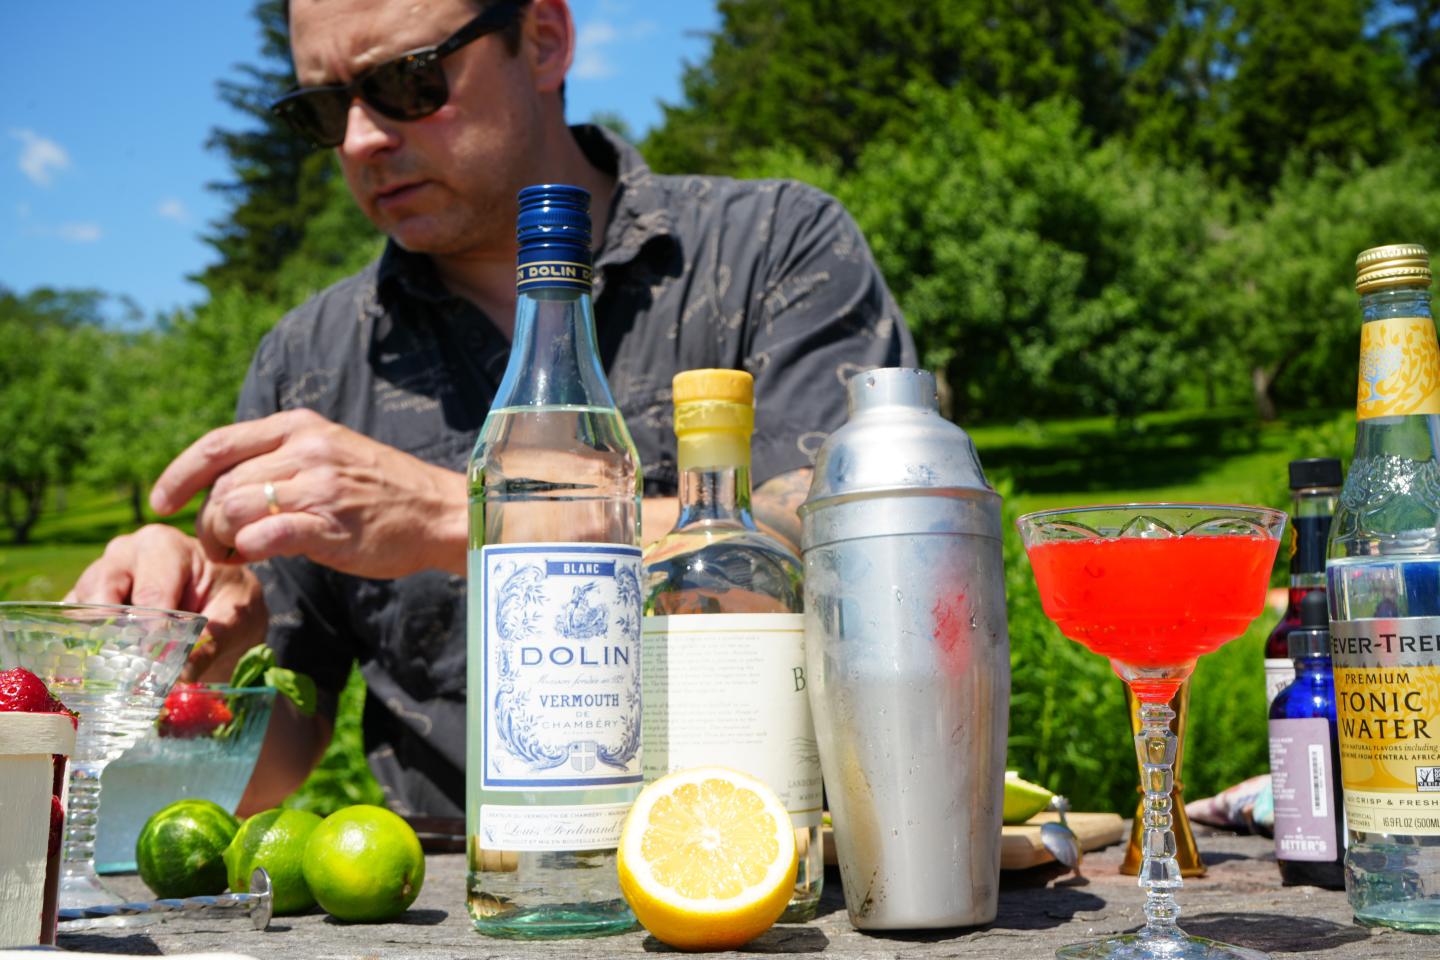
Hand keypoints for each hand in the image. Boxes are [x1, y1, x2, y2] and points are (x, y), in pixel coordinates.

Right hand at [65, 524, 267, 680]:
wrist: (221, 605)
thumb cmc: (229, 600)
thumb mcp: (238, 616)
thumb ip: (216, 638)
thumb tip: (185, 672)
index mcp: (165, 546)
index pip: (151, 589)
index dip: (152, 627)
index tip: (157, 657)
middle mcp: (125, 554)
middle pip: (103, 590)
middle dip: (114, 630)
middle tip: (128, 667)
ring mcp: (100, 576)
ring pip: (80, 607)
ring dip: (95, 640)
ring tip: (116, 670)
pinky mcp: (83, 602)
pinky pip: (68, 623)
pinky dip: (79, 647)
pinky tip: (99, 669)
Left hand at [151, 408, 468, 578]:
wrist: (440, 512)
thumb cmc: (382, 490)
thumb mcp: (330, 452)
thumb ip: (281, 458)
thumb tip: (222, 484)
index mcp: (300, 426)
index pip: (219, 444)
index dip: (179, 474)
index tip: (161, 501)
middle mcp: (307, 450)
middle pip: (222, 484)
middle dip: (206, 520)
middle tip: (219, 545)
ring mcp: (320, 487)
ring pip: (234, 509)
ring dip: (222, 539)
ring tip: (235, 553)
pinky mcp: (332, 526)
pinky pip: (267, 536)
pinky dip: (249, 549)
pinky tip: (256, 556)